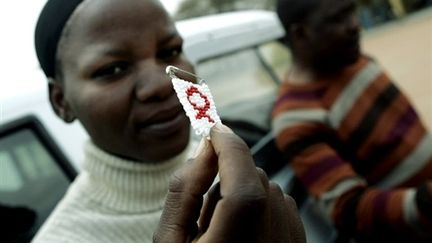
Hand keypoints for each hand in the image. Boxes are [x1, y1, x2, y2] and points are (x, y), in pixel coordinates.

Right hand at [154, 124, 305, 242]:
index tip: (213, 129)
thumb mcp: (170, 240)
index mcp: (235, 237)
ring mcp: (291, 239)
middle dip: (229, 172)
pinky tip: (243, 234)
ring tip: (223, 226)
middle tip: (206, 200)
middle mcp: (272, 236)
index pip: (241, 171)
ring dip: (244, 191)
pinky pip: (281, 205)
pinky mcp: (298, 242)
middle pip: (253, 176)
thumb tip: (205, 149)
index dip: (227, 142)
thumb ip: (184, 190)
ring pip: (268, 188)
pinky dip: (261, 206)